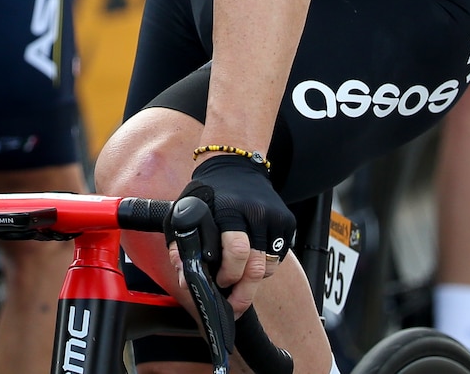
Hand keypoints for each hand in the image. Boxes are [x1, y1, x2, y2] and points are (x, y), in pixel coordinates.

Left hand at [167, 156, 294, 317]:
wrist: (235, 164)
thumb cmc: (208, 191)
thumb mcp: (186, 210)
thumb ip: (182, 244)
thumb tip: (185, 278)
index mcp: (229, 209)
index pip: (237, 251)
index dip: (229, 275)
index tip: (220, 284)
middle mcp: (255, 212)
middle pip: (257, 266)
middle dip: (244, 293)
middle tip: (234, 305)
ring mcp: (274, 217)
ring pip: (269, 266)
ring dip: (254, 279)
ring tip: (240, 278)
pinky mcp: (287, 221)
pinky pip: (279, 257)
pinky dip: (266, 264)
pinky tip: (251, 258)